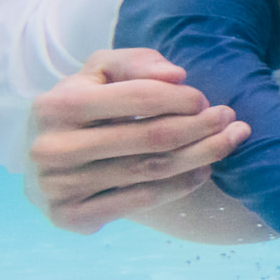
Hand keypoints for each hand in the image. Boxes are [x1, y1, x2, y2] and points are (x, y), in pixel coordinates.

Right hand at [26, 49, 248, 232]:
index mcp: (56, 105)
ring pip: (151, 170)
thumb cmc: (84, 106)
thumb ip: (135, 62)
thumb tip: (175, 75)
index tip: (205, 100)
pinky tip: (202, 171)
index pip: (139, 97)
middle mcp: (51, 148)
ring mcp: (58, 187)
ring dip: (200, 156)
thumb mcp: (100, 72)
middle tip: (231, 122)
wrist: (48, 158)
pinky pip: (142, 200)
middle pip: (151, 138)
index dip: (181, 98)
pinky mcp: (69, 216)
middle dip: (200, 127)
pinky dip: (180, 185)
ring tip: (227, 142)